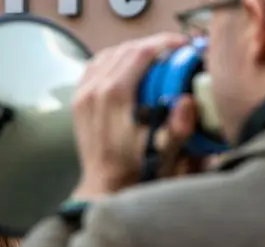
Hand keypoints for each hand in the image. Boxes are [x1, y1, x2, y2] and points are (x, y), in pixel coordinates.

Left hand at [69, 33, 198, 200]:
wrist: (104, 185)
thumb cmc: (133, 168)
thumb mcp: (162, 150)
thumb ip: (178, 127)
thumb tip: (186, 102)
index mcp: (114, 95)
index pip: (141, 53)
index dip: (164, 43)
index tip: (181, 45)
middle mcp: (95, 90)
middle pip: (125, 50)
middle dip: (152, 45)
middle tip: (173, 50)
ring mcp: (83, 94)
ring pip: (108, 55)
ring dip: (132, 51)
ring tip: (154, 57)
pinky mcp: (78, 101)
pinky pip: (94, 67)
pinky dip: (112, 61)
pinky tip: (127, 67)